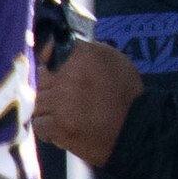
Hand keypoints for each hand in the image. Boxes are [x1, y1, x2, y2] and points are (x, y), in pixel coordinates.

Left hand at [35, 37, 140, 162]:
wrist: (138, 130)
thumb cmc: (126, 94)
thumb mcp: (112, 60)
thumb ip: (84, 51)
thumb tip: (56, 47)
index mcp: (83, 55)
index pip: (47, 51)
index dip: (50, 63)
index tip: (53, 70)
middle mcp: (68, 76)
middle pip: (41, 80)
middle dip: (53, 89)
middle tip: (71, 99)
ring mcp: (60, 102)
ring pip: (39, 102)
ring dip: (51, 110)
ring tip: (72, 114)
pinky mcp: (58, 126)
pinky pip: (39, 124)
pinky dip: (50, 129)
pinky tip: (65, 128)